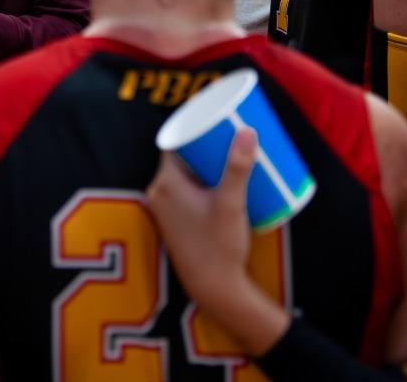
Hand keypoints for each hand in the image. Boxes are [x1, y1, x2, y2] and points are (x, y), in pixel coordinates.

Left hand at [144, 128, 288, 357]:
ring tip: (234, 154)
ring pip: (186, 174)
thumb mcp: (231, 204)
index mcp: (165, 184)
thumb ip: (237, 167)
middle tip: (233, 135)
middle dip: (206, 144)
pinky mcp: (176, 222)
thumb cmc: (218, 247)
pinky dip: (203, 181)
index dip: (195, 127)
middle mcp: (159, 194)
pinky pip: (187, 190)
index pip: (175, 142)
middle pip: (182, 156)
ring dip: (206, 164)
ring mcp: (166, 210)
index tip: (217, 118)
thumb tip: (247, 130)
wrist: (214, 289)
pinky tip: (223, 180)